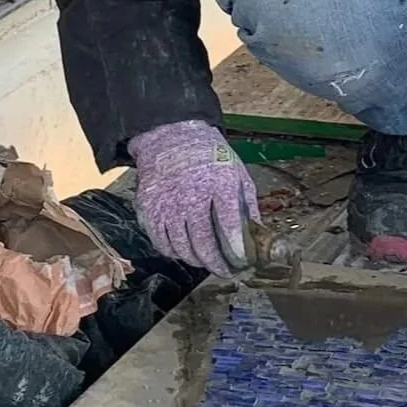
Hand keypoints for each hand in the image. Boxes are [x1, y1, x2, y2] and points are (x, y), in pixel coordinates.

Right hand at [127, 119, 259, 275]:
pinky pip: (161, 242)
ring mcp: (167, 203)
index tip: (241, 262)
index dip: (237, 251)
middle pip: (204, 244)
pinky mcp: (149, 207)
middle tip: (224, 271)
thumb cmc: (208, 155)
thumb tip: (257, 234)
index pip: (230, 227)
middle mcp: (191, 195)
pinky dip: (173, 252)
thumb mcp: (236, 171)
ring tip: (205, 261)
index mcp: (218, 184)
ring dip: (196, 260)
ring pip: (182, 248)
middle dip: (217, 264)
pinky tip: (183, 251)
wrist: (170, 134)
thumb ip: (247, 203)